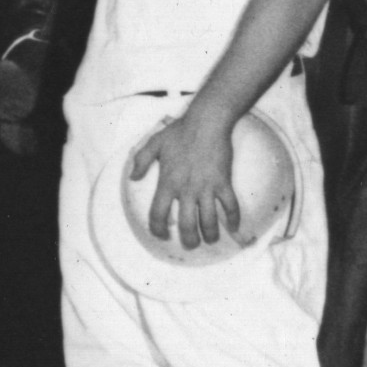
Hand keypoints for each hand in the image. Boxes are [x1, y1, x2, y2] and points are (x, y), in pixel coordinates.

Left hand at [129, 110, 239, 250]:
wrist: (207, 122)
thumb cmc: (180, 131)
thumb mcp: (154, 143)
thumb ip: (141, 161)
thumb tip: (133, 177)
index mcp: (167, 182)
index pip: (158, 214)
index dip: (158, 229)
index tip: (162, 234)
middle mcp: (186, 189)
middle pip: (187, 225)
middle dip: (188, 240)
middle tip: (190, 244)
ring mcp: (206, 187)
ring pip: (210, 221)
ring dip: (210, 235)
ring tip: (210, 240)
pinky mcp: (224, 182)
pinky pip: (231, 206)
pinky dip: (234, 219)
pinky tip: (234, 228)